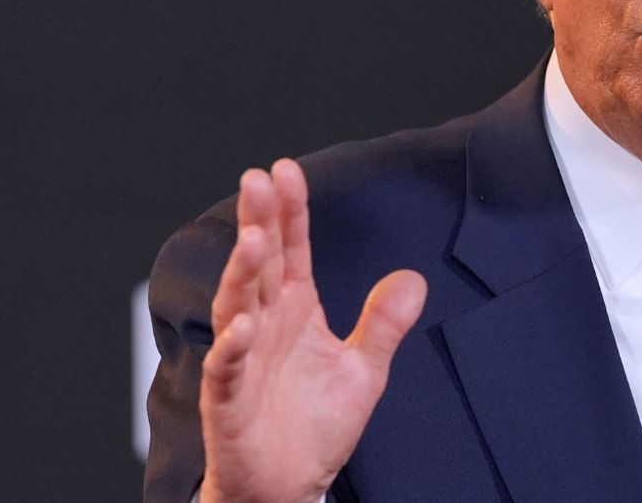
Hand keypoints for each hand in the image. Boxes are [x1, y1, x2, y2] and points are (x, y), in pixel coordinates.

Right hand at [197, 159, 426, 502]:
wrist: (288, 487)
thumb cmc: (314, 428)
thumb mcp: (364, 370)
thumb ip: (384, 322)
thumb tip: (413, 279)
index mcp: (294, 311)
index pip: (291, 250)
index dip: (289, 212)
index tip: (286, 170)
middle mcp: (265, 326)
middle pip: (261, 265)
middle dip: (259, 222)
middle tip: (257, 180)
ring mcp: (243, 360)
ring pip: (238, 306)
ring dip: (242, 273)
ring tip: (254, 240)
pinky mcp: (230, 400)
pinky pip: (228, 368)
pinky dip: (233, 347)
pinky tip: (242, 326)